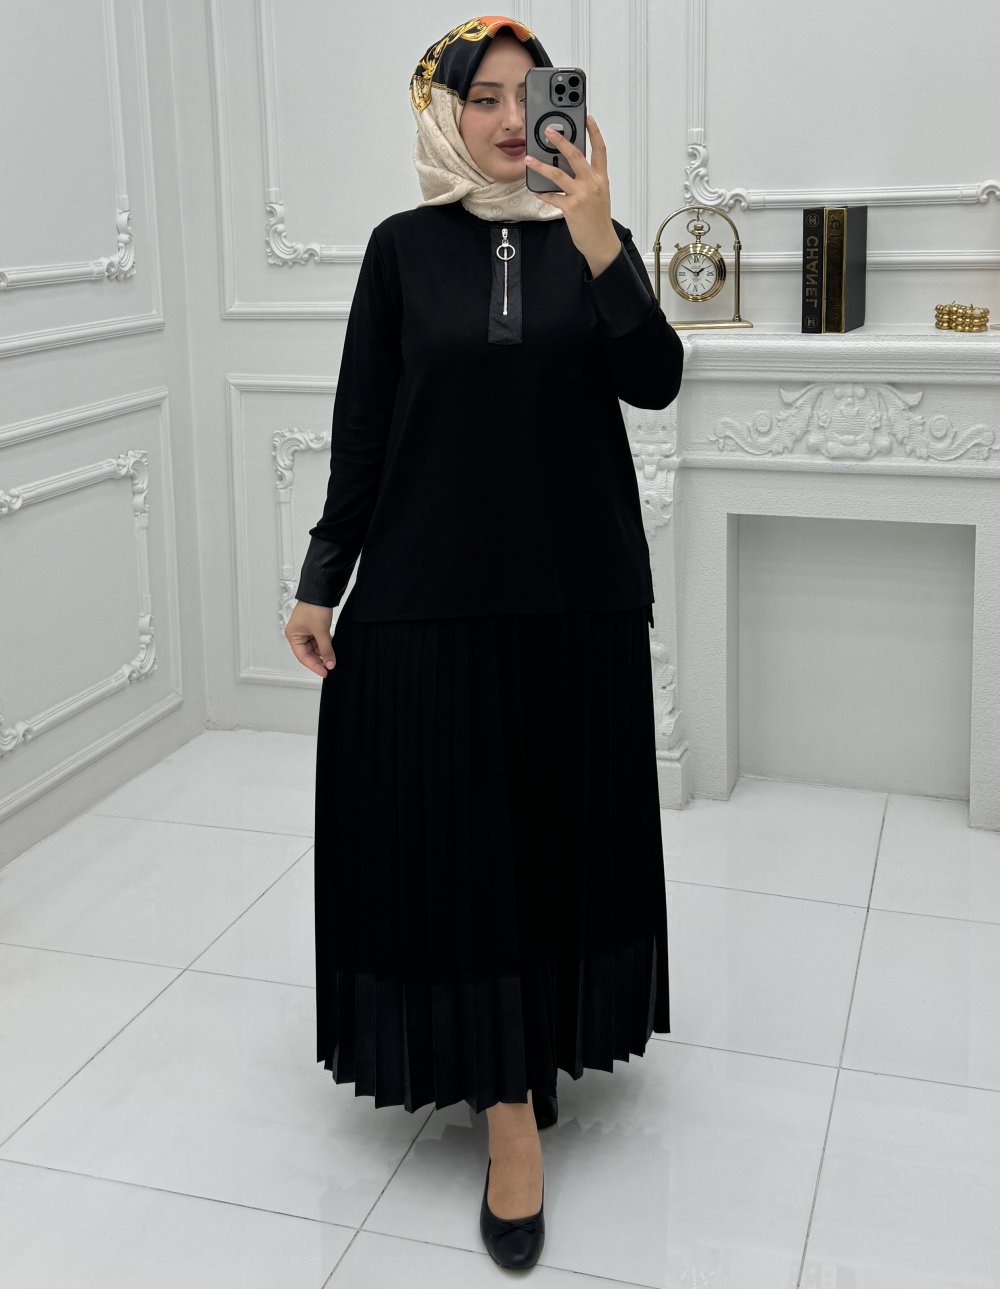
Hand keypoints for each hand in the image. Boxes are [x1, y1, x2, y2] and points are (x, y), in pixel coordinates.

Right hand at [285, 601, 336, 677]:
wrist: (321, 591)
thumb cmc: (314, 607)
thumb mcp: (321, 631)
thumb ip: (326, 649)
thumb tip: (330, 664)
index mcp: (293, 635)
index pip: (302, 657)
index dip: (314, 666)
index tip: (324, 672)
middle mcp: (297, 634)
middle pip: (308, 653)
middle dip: (319, 659)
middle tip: (330, 666)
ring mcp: (305, 630)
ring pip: (314, 647)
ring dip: (323, 652)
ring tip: (332, 656)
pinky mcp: (313, 626)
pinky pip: (319, 640)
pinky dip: (325, 644)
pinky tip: (331, 646)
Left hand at [524, 114, 616, 266]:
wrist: (601, 241)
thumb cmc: (599, 219)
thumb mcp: (599, 194)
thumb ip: (588, 179)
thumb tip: (570, 168)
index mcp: (601, 178)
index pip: (600, 149)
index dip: (594, 132)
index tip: (587, 118)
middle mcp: (592, 183)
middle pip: (575, 155)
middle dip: (561, 141)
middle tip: (549, 131)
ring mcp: (581, 195)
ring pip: (558, 174)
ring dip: (541, 166)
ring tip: (529, 159)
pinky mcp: (571, 208)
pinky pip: (552, 197)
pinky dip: (542, 193)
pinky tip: (535, 190)